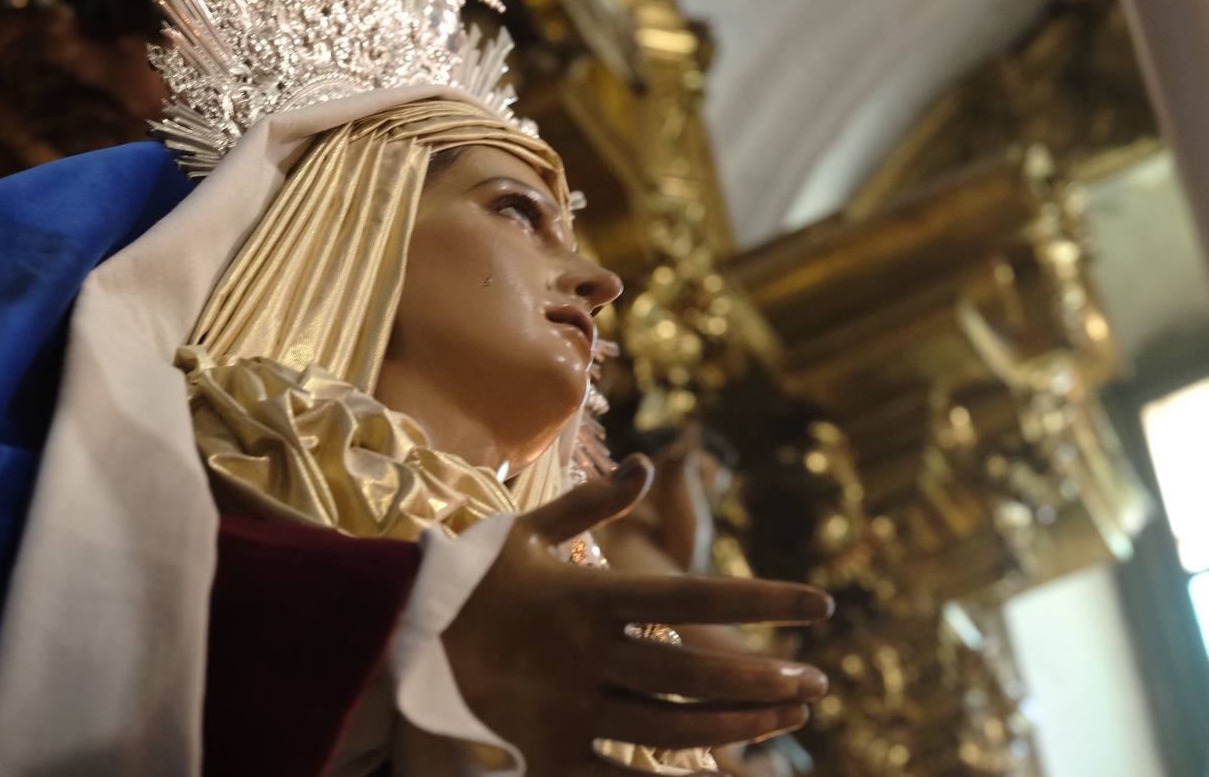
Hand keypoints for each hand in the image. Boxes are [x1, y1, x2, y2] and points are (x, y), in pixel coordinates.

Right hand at [443, 455, 831, 775]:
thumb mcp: (525, 532)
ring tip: (787, 718)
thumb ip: (591, 504)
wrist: (392, 645)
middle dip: (763, 678)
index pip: (694, 598)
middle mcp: (586, 656)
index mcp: (587, 597)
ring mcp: (568, 710)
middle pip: (694, 673)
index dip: (763, 601)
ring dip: (737, 725)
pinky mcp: (551, 756)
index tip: (820, 605)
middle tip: (816, 682)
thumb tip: (646, 464)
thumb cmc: (466, 583)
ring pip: (672, 727)